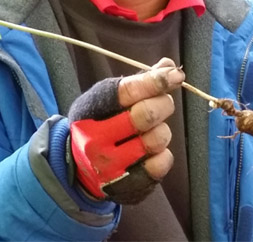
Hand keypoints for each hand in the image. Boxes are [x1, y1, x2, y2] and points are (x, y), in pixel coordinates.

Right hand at [68, 58, 183, 203]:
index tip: (176, 75)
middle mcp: (96, 138)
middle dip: (164, 103)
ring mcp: (110, 165)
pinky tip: (152, 151)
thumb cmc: (100, 122)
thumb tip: (169, 66)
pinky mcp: (126, 186)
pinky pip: (161, 164)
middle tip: (164, 102)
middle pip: (146, 114)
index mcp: (92, 109)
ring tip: (153, 129)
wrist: (77, 168)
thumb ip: (139, 82)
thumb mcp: (109, 98)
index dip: (156, 81)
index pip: (128, 91)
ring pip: (157, 139)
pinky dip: (163, 153)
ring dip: (163, 130)